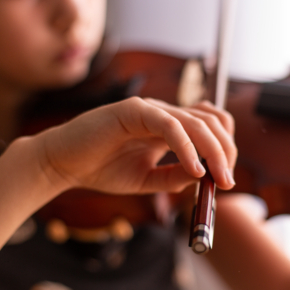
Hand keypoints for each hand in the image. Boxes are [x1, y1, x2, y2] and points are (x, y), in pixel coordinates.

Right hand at [34, 97, 236, 194]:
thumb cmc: (101, 169)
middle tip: (227, 180)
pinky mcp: (133, 110)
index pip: (210, 126)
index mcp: (169, 127)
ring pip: (195, 121)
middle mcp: (164, 114)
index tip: (226, 179)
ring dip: (213, 150)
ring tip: (218, 177)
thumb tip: (205, 176)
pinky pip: (169, 125)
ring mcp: (150, 109)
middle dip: (225, 151)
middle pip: (210, 122)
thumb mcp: (147, 179)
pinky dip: (186, 147)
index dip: (224, 148)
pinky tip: (194, 168)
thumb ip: (174, 176)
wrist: (62, 164)